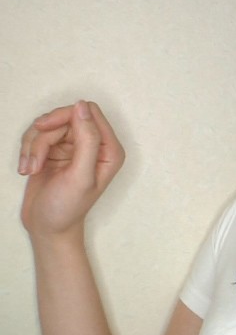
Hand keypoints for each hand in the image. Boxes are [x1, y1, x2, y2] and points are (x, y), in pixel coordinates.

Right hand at [19, 101, 124, 239]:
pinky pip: (37, 136)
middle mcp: (94, 144)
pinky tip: (27, 170)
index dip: (65, 115)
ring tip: (31, 169)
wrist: (48, 227)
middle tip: (34, 159)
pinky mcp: (55, 150)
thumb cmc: (68, 207)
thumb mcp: (80, 175)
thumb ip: (87, 140)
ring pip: (47, 125)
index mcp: (109, 149)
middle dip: (44, 136)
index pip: (89, 112)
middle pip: (65, 116)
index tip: (43, 129)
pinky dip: (27, 151)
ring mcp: (74, 146)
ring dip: (33, 146)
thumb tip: (82, 106)